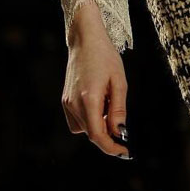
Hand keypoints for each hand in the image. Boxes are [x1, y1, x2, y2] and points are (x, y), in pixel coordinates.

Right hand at [61, 0, 132, 158]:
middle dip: (108, 133)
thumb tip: (120, 132)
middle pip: (92, 133)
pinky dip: (89, 119)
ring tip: (108, 102)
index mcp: (89, 99)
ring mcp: (67, 103)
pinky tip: (98, 103)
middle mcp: (74, 104)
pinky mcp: (65, 100)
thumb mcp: (119, 81)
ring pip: (84, 129)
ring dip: (98, 125)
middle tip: (121, 121)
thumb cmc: (105, 56)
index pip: (97, 135)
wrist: (85, 39)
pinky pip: (78, 121)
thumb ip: (119, 109)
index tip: (125, 151)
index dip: (111, 147)